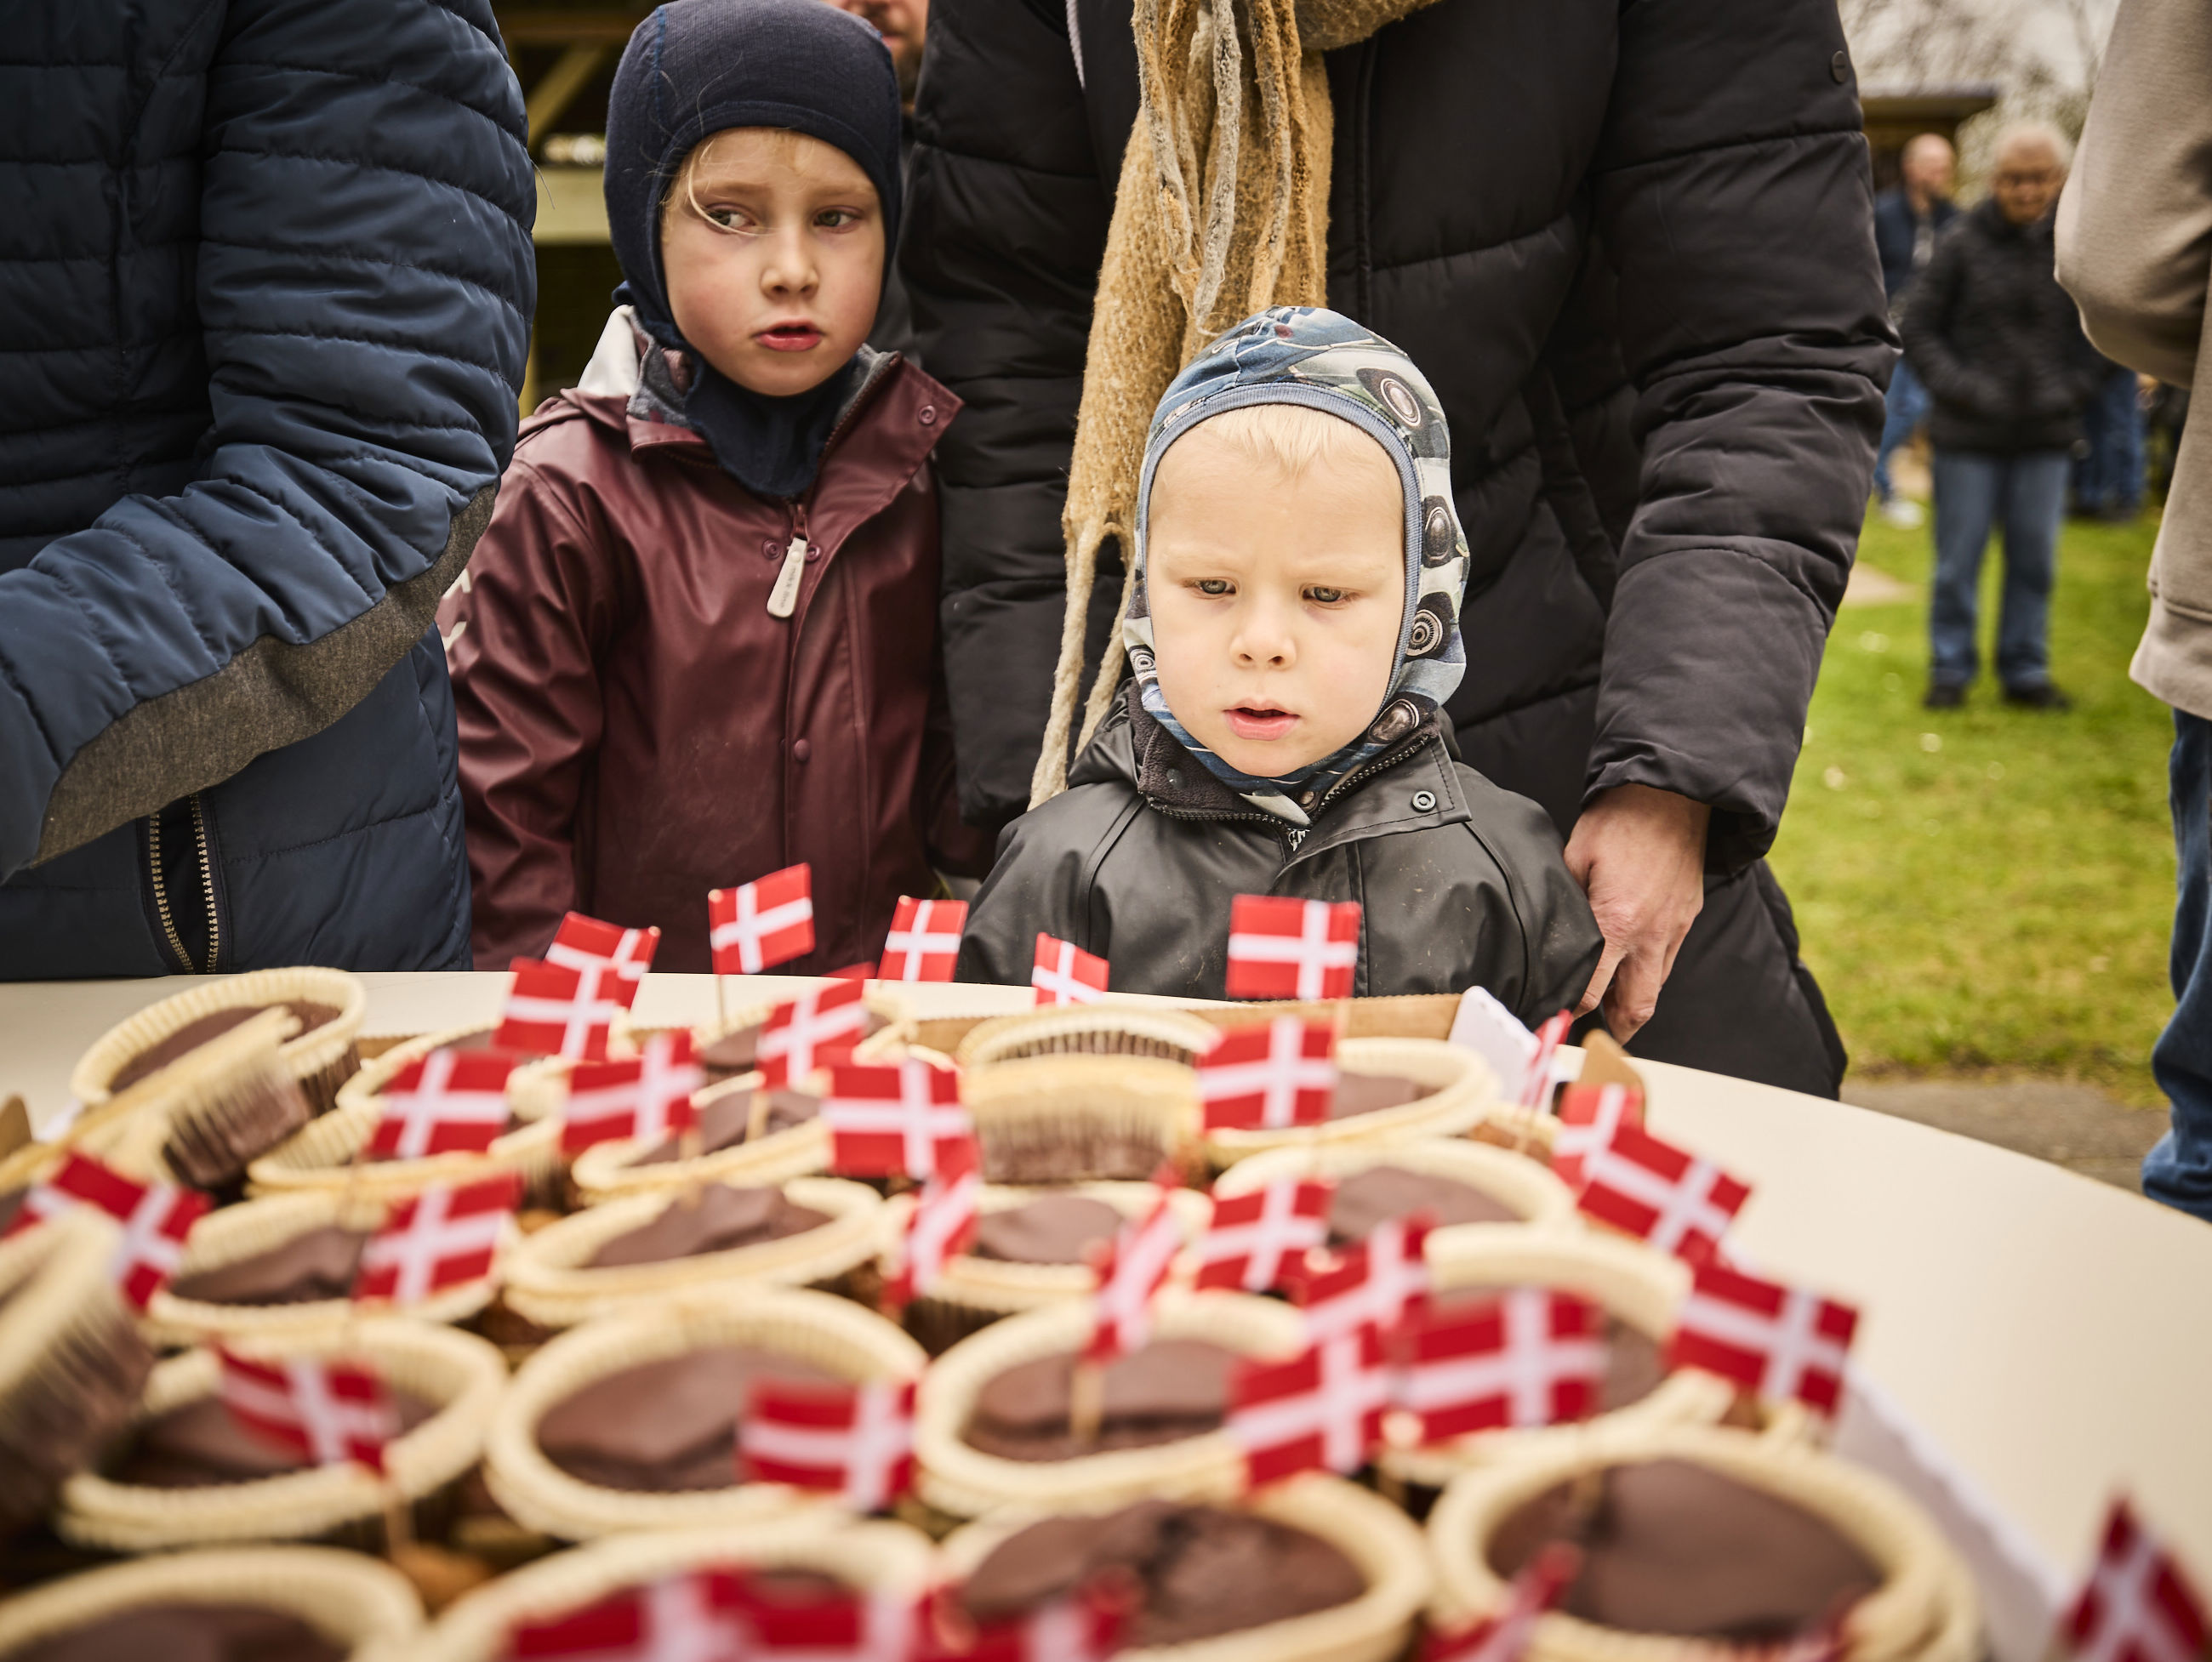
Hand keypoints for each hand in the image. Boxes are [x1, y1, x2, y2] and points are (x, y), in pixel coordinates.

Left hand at [1563, 784, 1711, 1042]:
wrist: (1674, 793)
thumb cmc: (1620, 820)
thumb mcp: (1576, 857)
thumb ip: (1566, 901)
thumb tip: (1553, 929)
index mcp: (1616, 924)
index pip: (1594, 991)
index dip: (1573, 1008)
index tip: (1556, 1012)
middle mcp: (1650, 936)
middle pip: (1638, 1007)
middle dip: (1616, 1029)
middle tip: (1595, 1035)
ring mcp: (1675, 927)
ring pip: (1658, 985)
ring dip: (1636, 1002)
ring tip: (1612, 1008)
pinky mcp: (1689, 915)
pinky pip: (1670, 956)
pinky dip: (1652, 970)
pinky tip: (1633, 962)